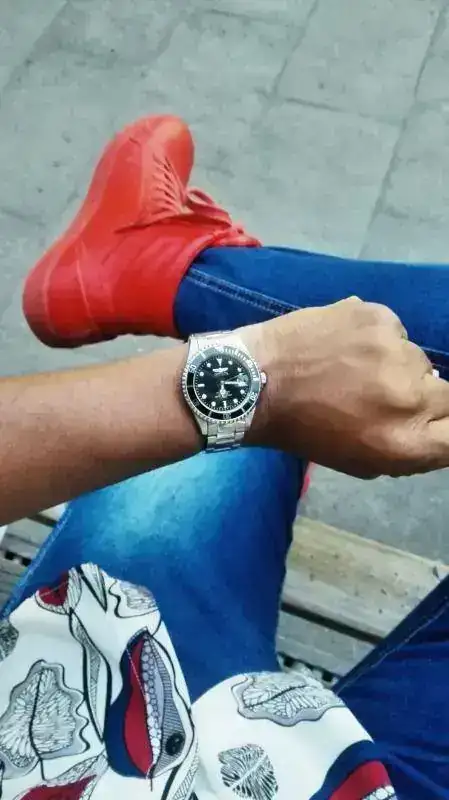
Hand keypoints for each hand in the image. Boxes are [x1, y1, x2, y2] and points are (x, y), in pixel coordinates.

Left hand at [241, 297, 448, 477]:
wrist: (256, 380)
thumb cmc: (305, 429)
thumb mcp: (362, 460)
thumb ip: (410, 448)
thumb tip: (439, 427)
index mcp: (406, 442)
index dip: (445, 425)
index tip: (430, 420)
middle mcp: (411, 396)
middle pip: (448, 395)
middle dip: (423, 398)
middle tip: (383, 395)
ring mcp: (396, 350)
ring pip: (417, 359)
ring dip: (396, 366)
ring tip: (353, 369)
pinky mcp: (379, 316)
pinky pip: (393, 331)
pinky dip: (375, 339)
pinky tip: (342, 346)